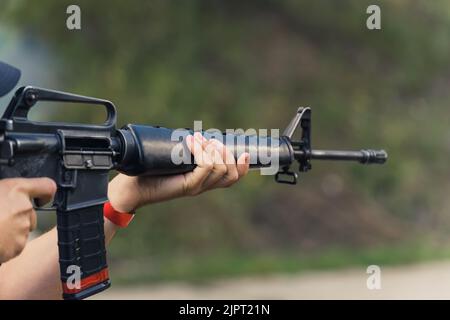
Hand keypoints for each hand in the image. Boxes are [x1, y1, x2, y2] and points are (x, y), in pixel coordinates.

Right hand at [0, 178, 55, 262]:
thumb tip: (4, 197)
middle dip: (18, 217)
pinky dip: (6, 246)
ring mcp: (22, 228)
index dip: (45, 193)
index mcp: (16, 190)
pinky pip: (15, 245)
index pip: (46, 186)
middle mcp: (24, 208)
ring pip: (22, 230)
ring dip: (10, 232)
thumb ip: (3, 193)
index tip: (42, 198)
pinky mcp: (18, 246)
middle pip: (30, 213)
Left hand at [108, 132, 249, 211]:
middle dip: (226, 153)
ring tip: (197, 139)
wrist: (134, 187)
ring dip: (212, 149)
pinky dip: (202, 151)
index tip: (245, 152)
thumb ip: (186, 151)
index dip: (243, 167)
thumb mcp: (174, 158)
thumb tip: (195, 134)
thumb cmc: (151, 171)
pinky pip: (205, 167)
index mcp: (205, 180)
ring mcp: (197, 186)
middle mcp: (204, 185)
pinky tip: (191, 142)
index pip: (233, 178)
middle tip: (208, 141)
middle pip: (231, 174)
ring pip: (220, 168)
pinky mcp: (188, 186)